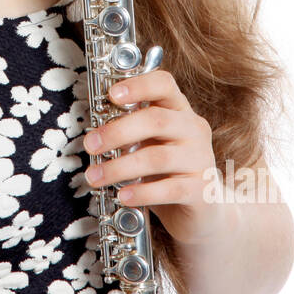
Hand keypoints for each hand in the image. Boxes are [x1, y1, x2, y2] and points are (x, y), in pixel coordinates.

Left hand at [82, 67, 220, 245]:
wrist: (203, 209)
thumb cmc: (167, 171)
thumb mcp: (150, 144)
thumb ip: (130, 133)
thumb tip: (93, 133)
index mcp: (179, 110)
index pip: (164, 85)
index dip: (138, 85)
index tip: (112, 94)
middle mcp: (193, 129)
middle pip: (156, 120)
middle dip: (117, 132)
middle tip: (90, 145)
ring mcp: (200, 159)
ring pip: (157, 158)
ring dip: (120, 167)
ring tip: (94, 176)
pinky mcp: (201, 189)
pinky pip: (168, 189)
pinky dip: (141, 192)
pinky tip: (123, 195)